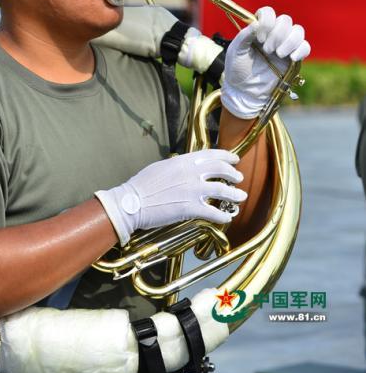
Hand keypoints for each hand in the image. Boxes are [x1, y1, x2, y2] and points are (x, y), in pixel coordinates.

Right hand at [95, 149, 246, 245]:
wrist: (132, 202)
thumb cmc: (142, 186)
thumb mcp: (161, 167)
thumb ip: (177, 166)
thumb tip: (185, 166)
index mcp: (183, 161)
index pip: (211, 155)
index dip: (226, 157)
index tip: (234, 159)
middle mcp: (191, 173)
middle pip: (221, 170)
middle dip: (233, 174)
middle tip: (239, 178)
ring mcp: (192, 190)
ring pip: (223, 191)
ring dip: (234, 195)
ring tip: (240, 197)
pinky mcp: (190, 209)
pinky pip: (214, 212)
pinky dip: (223, 216)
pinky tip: (227, 217)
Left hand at [221, 6, 310, 119]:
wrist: (245, 90)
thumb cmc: (237, 68)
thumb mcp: (236, 51)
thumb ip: (244, 35)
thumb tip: (257, 23)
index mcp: (258, 28)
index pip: (268, 12)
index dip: (267, 21)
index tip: (259, 38)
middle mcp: (273, 34)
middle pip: (285, 20)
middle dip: (277, 34)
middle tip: (267, 49)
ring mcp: (285, 45)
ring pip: (298, 31)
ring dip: (289, 41)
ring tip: (277, 54)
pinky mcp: (293, 58)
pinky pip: (305, 47)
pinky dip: (300, 50)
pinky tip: (290, 58)